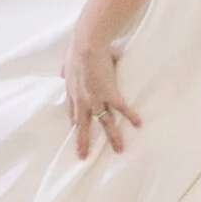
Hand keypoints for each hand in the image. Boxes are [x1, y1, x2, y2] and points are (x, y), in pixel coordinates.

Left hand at [63, 25, 139, 158]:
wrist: (87, 45)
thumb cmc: (77, 50)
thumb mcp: (68, 62)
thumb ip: (66, 70)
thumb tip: (62, 71)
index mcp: (72, 92)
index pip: (73, 113)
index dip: (76, 124)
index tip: (78, 132)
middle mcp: (83, 100)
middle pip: (84, 125)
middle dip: (84, 142)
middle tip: (84, 156)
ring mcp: (96, 99)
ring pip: (105, 122)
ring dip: (113, 137)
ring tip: (119, 150)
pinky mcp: (110, 93)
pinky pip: (122, 108)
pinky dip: (130, 116)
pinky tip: (138, 124)